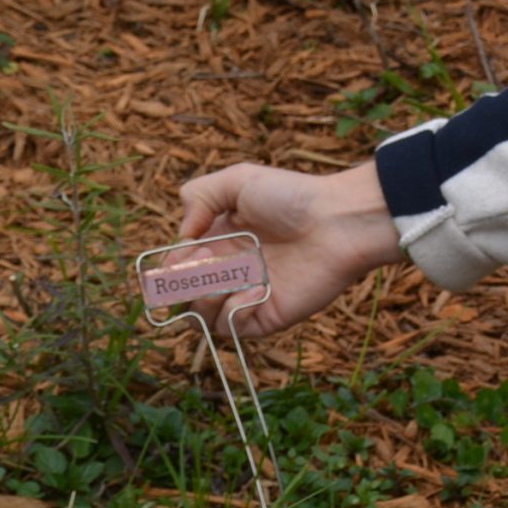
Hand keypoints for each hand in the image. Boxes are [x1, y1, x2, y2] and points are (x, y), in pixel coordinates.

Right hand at [176, 160, 405, 338]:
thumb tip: (182, 237)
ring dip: (206, 297)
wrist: (337, 222)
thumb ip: (197, 196)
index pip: (176, 266)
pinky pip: (232, 328)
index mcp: (218, 239)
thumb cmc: (291, 196)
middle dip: (182, 283)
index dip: (170, 266)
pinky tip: (260, 287)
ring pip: (201, 315)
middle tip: (205, 261)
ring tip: (232, 273)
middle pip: (182, 295)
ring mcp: (244, 295)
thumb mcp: (238, 179)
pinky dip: (236, 310)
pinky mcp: (265, 316)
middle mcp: (227, 270)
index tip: (183, 254)